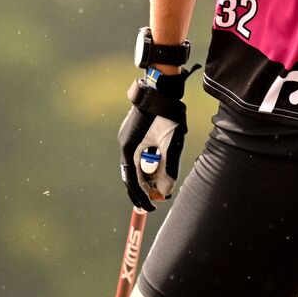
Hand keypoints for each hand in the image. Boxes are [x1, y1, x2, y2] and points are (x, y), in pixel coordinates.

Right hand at [118, 66, 198, 211]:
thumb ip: (169, 166)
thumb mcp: (172, 142)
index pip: (132, 181)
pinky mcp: (134, 131)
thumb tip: (165, 190)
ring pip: (135, 163)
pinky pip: (138, 152)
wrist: (161, 89)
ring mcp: (128, 136)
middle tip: (156, 199)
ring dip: (147, 174)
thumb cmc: (167, 115)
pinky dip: (147, 162)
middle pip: (131, 174)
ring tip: (161, 184)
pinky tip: (158, 165)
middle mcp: (125, 144)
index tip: (150, 207)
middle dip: (144, 188)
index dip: (141, 196)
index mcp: (130, 149)